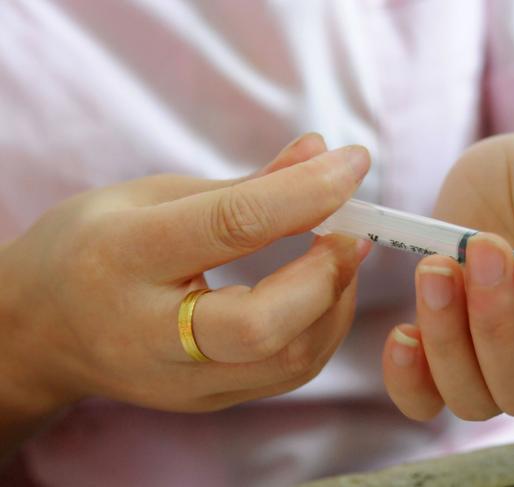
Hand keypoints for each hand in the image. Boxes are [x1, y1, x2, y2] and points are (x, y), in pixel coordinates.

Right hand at [0, 133, 370, 435]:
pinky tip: (318, 291)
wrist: (40, 330)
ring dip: (335, 302)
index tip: (352, 163)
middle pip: (265, 325)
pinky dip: (320, 327)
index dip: (306, 192)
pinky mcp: (206, 400)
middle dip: (327, 273)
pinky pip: (286, 372)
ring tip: (338, 255)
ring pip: (289, 360)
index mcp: (125, 256)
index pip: (233, 226)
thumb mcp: (153, 196)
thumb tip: (319, 152)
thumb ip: (245, 184)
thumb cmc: (91, 248)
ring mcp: (180, 380)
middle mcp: (151, 333)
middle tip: (350, 230)